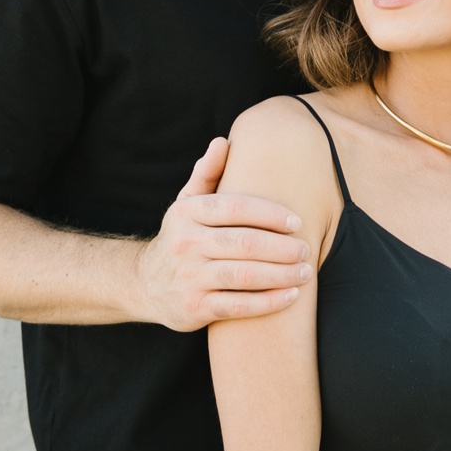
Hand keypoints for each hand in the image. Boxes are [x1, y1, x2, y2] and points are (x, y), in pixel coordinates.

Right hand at [137, 139, 314, 331]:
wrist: (144, 284)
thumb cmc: (181, 237)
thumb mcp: (186, 203)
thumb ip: (206, 174)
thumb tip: (223, 142)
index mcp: (187, 213)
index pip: (235, 208)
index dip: (269, 214)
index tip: (296, 222)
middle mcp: (185, 244)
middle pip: (245, 244)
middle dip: (282, 248)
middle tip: (306, 250)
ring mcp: (189, 278)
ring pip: (244, 276)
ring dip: (281, 275)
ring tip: (305, 272)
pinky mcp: (195, 308)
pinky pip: (239, 306)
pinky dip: (269, 302)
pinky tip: (291, 296)